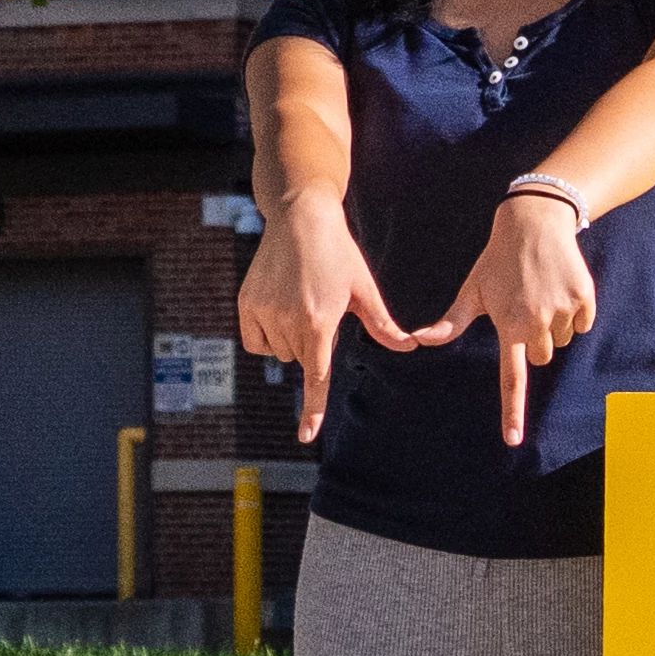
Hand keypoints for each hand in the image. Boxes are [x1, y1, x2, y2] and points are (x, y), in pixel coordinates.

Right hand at [237, 193, 415, 441]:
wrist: (300, 218)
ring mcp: (262, 312)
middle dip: (314, 346)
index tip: (306, 437)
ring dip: (291, 339)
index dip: (313, 410)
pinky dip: (267, 334)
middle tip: (323, 309)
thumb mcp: (365, 289)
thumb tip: (409, 347)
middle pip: (302, 361)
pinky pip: (256, 341)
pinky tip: (280, 308)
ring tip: (302, 301)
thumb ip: (383, 325)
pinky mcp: (245, 303)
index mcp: (319, 322)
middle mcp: (287, 321)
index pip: (316, 377)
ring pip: (279, 352)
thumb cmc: (339, 254)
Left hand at [414, 191, 599, 448]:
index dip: (511, 411)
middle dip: (534, 340)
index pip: (511, 378)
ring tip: (541, 293)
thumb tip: (419, 340)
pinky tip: (559, 287)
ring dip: (553, 324)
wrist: (534, 223)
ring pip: (561, 340)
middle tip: (524, 307)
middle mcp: (536, 322)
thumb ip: (451, 321)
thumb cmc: (497, 260)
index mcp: (508, 326)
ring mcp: (562, 311)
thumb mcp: (472, 289)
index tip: (513, 440)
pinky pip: (581, 324)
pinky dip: (573, 311)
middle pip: (541, 358)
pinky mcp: (584, 300)